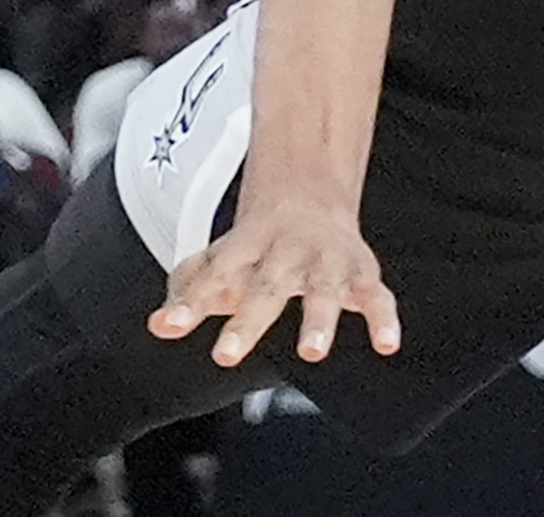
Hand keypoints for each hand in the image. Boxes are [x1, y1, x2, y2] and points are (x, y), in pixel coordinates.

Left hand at [148, 192, 398, 369]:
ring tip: (312, 352)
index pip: (213, 273)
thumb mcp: (221, 258)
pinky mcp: (361, 272)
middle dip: (247, 322)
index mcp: (246, 247)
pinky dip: (383, 318)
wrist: (309, 188)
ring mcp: (325, 260)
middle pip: (266, 287)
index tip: (170, 325)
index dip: (190, 301)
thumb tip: (158, 325)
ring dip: (318, 320)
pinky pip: (377, 296)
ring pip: (324, 289)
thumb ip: (190, 291)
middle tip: (226, 355)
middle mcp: (286, 252)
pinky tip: (385, 344)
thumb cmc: (259, 240)